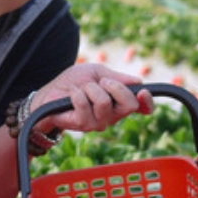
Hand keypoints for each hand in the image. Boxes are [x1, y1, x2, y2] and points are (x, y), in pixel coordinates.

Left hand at [30, 63, 153, 133]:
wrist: (50, 92)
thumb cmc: (73, 82)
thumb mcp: (96, 72)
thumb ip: (117, 77)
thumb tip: (139, 81)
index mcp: (119, 102)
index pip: (142, 107)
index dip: (148, 102)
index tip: (143, 92)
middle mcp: (113, 115)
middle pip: (129, 105)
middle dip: (115, 87)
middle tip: (100, 82)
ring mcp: (99, 122)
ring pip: (104, 102)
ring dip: (90, 88)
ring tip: (81, 89)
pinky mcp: (83, 125)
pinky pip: (85, 105)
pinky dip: (77, 94)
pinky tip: (71, 95)